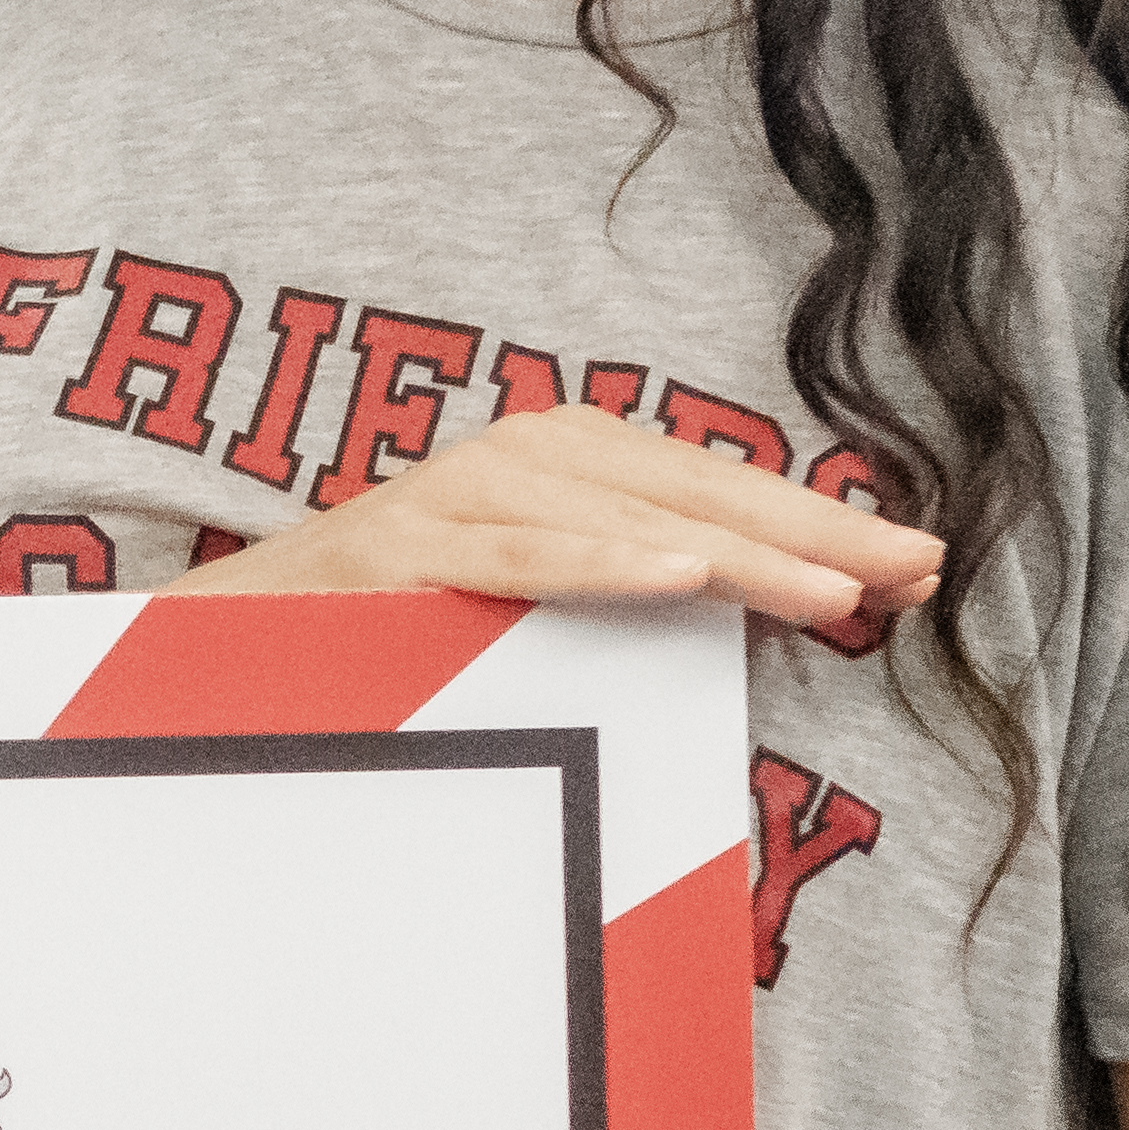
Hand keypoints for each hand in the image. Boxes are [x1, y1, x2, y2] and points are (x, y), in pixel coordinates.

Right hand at [170, 409, 942, 634]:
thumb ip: (629, 603)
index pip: (704, 490)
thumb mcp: (527, 618)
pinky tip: (685, 576)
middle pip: (680, 490)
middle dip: (805, 529)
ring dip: (732, 550)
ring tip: (833, 588)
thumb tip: (771, 615)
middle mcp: (506, 466)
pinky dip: (599, 562)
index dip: (810, 521)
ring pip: (614, 516)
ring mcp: (446, 505)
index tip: (915, 565)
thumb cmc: (383, 649)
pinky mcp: (393, 556)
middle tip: (912, 568)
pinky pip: (512, 559)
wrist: (213, 663)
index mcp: (551, 473)